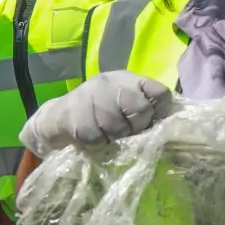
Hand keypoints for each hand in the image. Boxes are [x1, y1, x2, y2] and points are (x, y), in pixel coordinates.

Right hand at [20, 70, 174, 155]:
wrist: (57, 116)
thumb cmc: (99, 112)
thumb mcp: (124, 101)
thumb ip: (144, 106)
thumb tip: (167, 124)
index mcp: (127, 80)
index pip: (159, 92)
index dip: (159, 110)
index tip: (151, 121)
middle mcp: (109, 83)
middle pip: (141, 109)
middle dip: (136, 127)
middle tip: (125, 131)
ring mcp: (90, 98)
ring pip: (118, 127)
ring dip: (115, 137)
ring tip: (107, 134)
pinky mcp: (74, 116)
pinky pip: (98, 138)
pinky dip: (98, 144)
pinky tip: (93, 138)